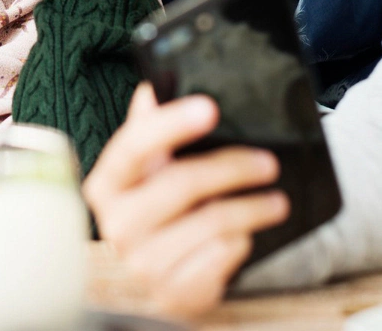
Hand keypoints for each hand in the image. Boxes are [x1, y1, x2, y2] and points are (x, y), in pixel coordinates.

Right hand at [83, 84, 288, 318]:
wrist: (152, 284)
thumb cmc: (152, 217)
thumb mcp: (144, 173)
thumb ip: (147, 130)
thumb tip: (152, 88)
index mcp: (106, 185)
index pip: (133, 146)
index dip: (171, 124)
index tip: (208, 108)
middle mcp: (116, 224)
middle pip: (183, 183)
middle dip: (233, 168)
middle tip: (267, 163)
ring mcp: (142, 262)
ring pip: (212, 223)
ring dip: (252, 209)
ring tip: (276, 201)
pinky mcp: (172, 292)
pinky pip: (221, 256)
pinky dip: (240, 241)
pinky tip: (244, 234)